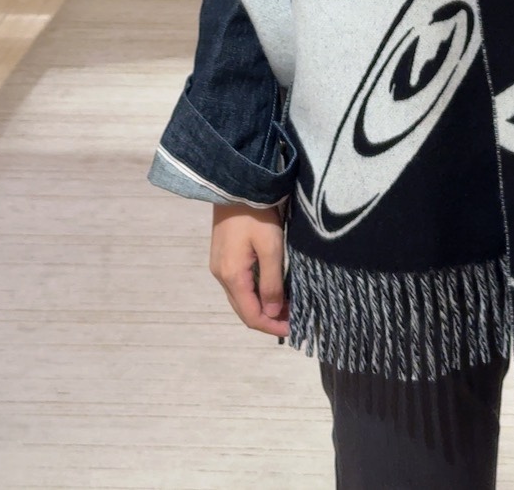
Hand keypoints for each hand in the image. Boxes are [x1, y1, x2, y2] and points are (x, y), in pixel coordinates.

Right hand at [210, 203, 288, 336]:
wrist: (236, 184)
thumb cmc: (256, 215)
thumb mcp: (271, 247)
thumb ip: (272, 283)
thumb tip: (272, 313)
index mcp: (232, 277)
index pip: (251, 316)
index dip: (272, 327)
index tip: (293, 329)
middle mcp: (221, 276)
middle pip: (244, 310)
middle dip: (268, 319)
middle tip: (293, 318)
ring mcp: (219, 266)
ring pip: (240, 298)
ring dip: (262, 306)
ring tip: (286, 305)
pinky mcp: (222, 256)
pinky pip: (238, 284)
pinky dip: (254, 292)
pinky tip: (270, 287)